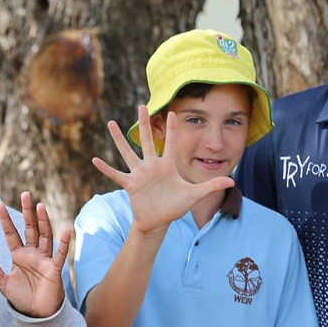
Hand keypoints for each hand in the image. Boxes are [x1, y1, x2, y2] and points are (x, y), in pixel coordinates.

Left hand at [0, 191, 71, 317]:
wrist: (37, 314)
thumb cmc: (22, 298)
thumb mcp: (3, 283)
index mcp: (19, 255)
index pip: (11, 234)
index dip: (5, 220)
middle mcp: (33, 253)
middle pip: (30, 228)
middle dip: (27, 212)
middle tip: (25, 194)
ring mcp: (44, 259)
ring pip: (45, 236)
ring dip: (43, 221)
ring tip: (40, 206)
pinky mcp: (54, 269)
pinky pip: (60, 254)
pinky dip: (63, 243)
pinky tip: (66, 230)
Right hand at [93, 105, 233, 234]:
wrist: (159, 221)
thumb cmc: (176, 207)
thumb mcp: (195, 195)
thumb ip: (212, 186)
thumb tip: (233, 180)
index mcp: (167, 165)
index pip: (170, 143)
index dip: (171, 129)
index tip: (171, 112)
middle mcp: (152, 166)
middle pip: (147, 140)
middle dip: (145, 123)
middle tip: (142, 106)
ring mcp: (140, 174)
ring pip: (128, 152)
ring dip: (119, 139)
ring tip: (110, 123)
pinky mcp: (131, 185)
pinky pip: (116, 174)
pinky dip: (105, 168)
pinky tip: (94, 159)